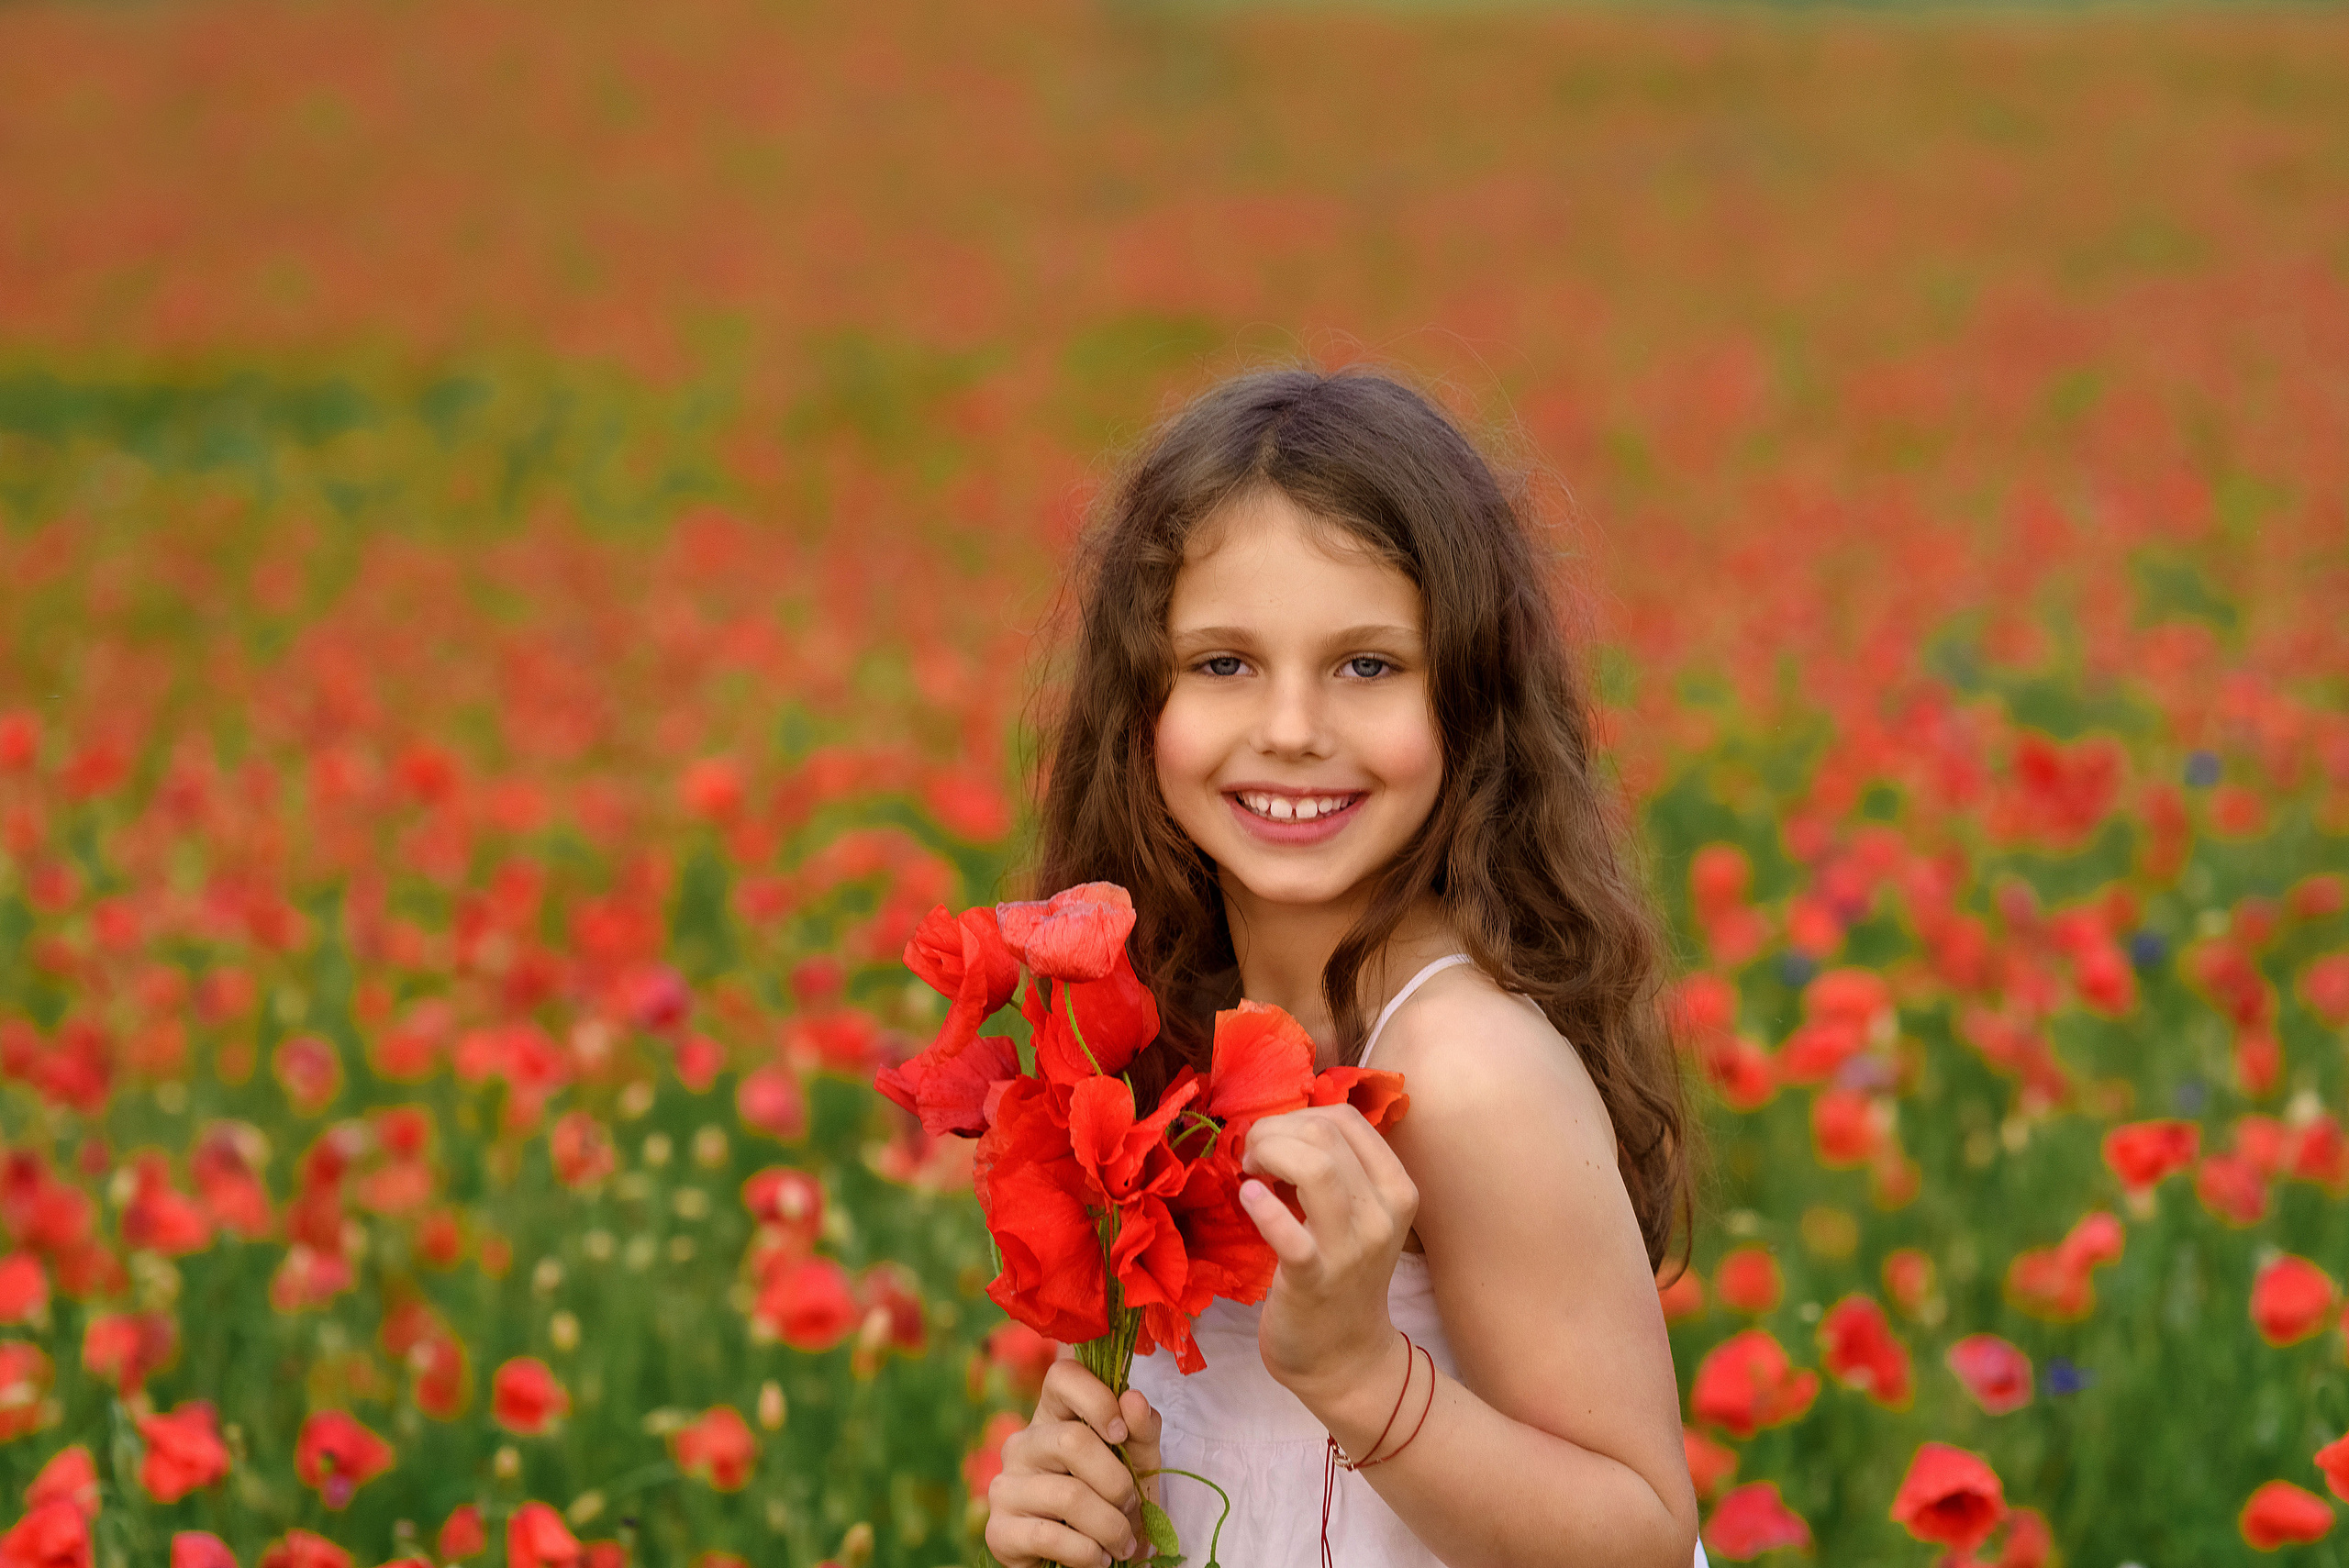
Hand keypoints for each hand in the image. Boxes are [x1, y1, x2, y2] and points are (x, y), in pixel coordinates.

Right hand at [984, 1359, 1163, 1567]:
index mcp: (1053, 1414)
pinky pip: (1049, 1536)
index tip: (1121, 1434)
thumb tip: (1133, 1399)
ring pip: (1068, 1495)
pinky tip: (1099, 1558)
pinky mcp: (998, 1530)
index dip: (1098, 1399)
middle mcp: (1022, 1443)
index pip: (1062, 1376)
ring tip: (1122, 1542)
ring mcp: (1004, 1486)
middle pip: (1072, 1441)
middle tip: (1130, 1505)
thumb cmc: (1113, 1499)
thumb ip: (1141, 1430)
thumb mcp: (1139, 1462)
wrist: (1093, 1558)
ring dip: (1110, 1526)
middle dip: (1117, 1482)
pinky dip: (1088, 1553)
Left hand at [1237, 1102, 1419, 1398]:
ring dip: (1268, 1154)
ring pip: (1315, 1166)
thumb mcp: (1358, 1216)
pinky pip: (1289, 1233)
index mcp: (1396, 1189)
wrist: (1344, 1358)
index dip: (1298, 1116)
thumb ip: (1337, 1170)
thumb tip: (1284, 1125)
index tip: (1274, 1141)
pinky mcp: (1315, 1279)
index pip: (1347, 1118)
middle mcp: (1383, 1213)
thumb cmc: (1342, 1277)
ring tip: (1250, 1173)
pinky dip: (1263, 1208)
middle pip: (1325, 1133)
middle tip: (1252, 1157)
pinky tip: (1248, 1197)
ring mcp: (1352, 1248)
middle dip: (1274, 1131)